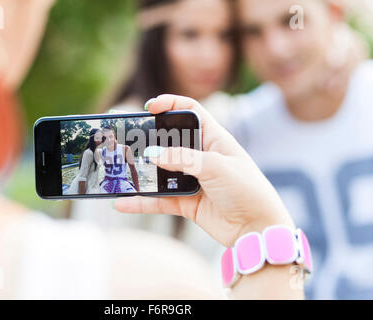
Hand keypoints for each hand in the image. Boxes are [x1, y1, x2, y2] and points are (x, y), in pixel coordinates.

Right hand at [114, 94, 294, 246]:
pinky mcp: (186, 201)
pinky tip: (124, 202)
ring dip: (141, 172)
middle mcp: (201, 156)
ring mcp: (192, 179)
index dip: (171, 104)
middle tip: (127, 138)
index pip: (191, 111)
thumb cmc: (247, 190)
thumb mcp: (216, 166)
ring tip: (120, 170)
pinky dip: (142, 201)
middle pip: (169, 141)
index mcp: (214, 138)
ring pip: (160, 172)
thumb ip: (183, 159)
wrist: (257, 229)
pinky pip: (159, 198)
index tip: (150, 107)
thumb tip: (152, 155)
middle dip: (148, 139)